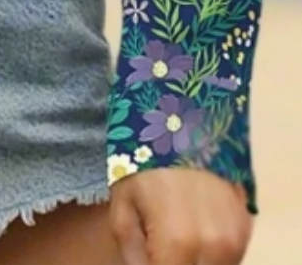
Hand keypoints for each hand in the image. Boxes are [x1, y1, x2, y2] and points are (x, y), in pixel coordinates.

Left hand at [109, 168, 252, 264]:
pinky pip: (231, 256)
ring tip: (175, 233)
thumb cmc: (145, 158)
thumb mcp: (123, 202)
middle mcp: (215, 247)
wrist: (185, 118)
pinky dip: (213, 252)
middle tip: (160, 243)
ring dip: (195, 259)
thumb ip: (130, 250)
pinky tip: (194, 228)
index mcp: (179, 243)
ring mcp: (236, 238)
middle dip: (174, 261)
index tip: (148, 252)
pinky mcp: (247, 225)